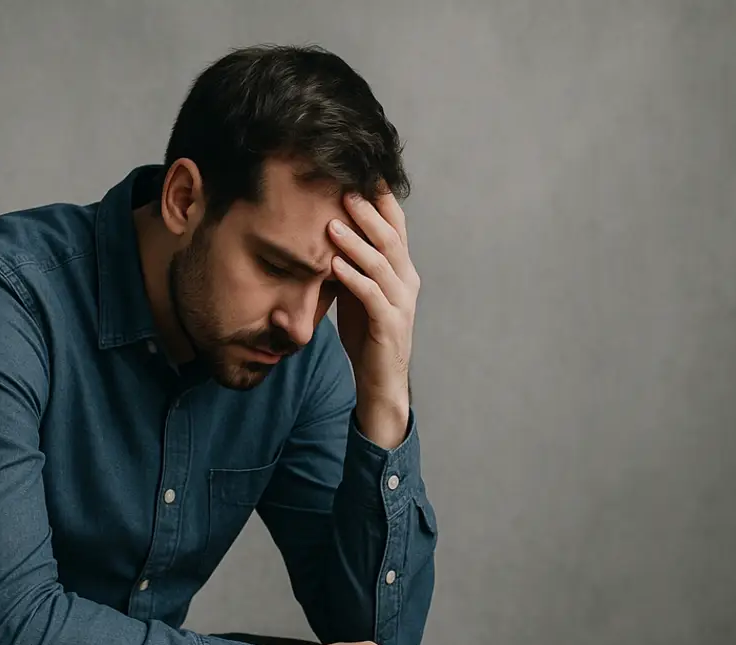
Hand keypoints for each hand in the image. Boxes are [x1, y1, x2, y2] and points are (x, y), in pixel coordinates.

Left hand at [328, 191, 417, 448]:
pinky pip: (371, 297)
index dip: (382, 201)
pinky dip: (353, 279)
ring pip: (381, 264)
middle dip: (368, 214)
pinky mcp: (388, 326)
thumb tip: (329, 230)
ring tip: (331, 225)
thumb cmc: (367, 334)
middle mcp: (406, 282)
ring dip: (355, 243)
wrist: (379, 380)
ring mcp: (400, 304)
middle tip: (345, 190)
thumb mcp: (359, 292)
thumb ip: (353, 264)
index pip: (396, 227)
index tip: (363, 174)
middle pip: (391, 239)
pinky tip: (334, 266)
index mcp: (402, 271)